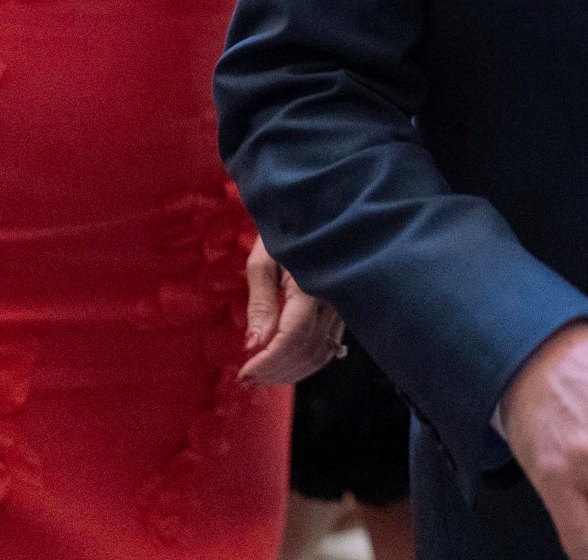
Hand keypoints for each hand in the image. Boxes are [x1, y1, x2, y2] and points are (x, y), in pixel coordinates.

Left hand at [238, 237, 343, 385]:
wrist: (319, 207)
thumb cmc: (286, 226)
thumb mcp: (265, 258)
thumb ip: (261, 304)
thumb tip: (253, 346)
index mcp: (314, 282)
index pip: (293, 338)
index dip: (268, 362)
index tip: (243, 374)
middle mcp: (335, 297)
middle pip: (307, 352)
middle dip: (275, 372)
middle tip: (246, 380)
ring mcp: (344, 305)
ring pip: (321, 354)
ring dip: (290, 372)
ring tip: (261, 376)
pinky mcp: (345, 309)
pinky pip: (329, 345)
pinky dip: (306, 362)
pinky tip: (284, 364)